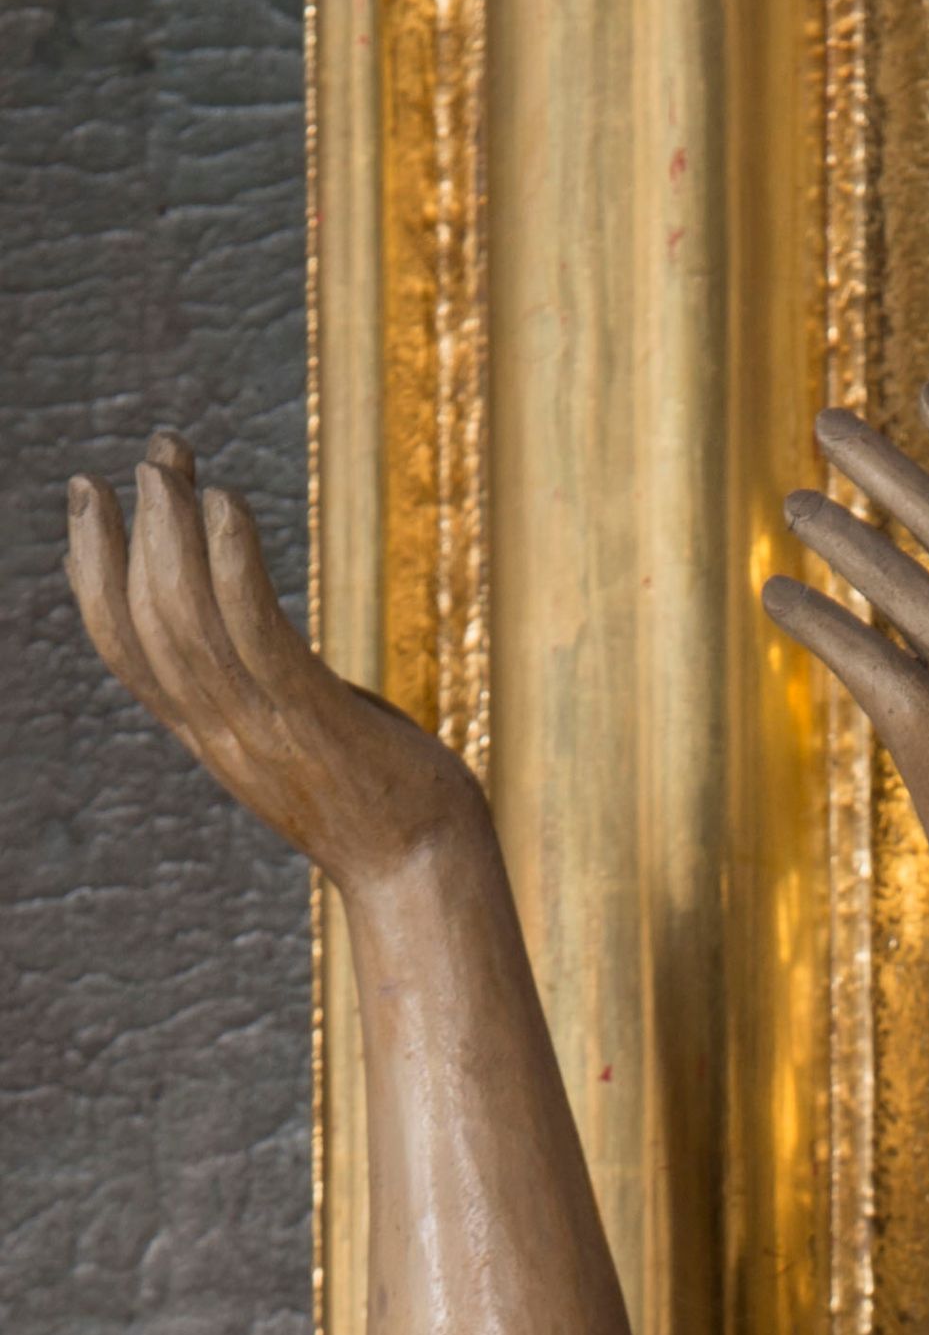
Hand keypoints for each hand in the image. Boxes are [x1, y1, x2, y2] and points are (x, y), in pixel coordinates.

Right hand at [66, 433, 477, 886]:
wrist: (431, 877)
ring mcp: (265, 733)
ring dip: (171, 532)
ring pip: (186, 622)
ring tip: (170, 462)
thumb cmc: (382, 802)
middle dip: (131, 531)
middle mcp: (224, 736)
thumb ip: (261, 691)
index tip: (90, 505)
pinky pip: (256, 634)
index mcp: (213, 738)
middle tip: (150, 456)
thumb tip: (248, 632)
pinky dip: (232, 564)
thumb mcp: (300, 741)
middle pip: (147, 624)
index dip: (94, 576)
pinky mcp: (316, 723)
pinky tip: (225, 503)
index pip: (127, 654)